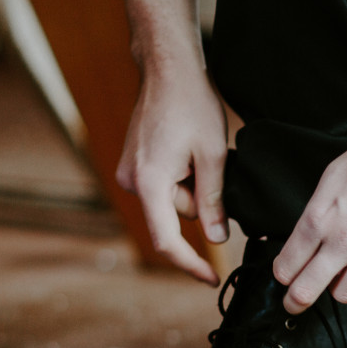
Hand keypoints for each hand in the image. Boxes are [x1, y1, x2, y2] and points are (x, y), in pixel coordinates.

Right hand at [117, 0, 228, 284]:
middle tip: (216, 165)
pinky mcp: (133, 164)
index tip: (211, 279)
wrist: (167, 68)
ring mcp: (129, 173)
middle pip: (176, 216)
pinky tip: (188, 149)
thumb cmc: (192, 104)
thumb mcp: (213, 155)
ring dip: (193, 185)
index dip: (190, 265)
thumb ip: (214, 201)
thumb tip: (217, 239)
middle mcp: (131, 181)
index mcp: (149, 183)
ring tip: (200, 149)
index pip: (168, 241)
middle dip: (202, 201)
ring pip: (172, 201)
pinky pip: (164, 186)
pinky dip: (182, 176)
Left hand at [273, 53, 346, 313]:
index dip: (283, 276)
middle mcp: (344, 240)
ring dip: (342, 285)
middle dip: (295, 301)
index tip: (287, 277)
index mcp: (319, 219)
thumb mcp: (331, 180)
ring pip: (345, 294)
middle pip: (305, 292)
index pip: (286, 267)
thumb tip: (305, 243)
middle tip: (295, 303)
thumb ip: (317, 215)